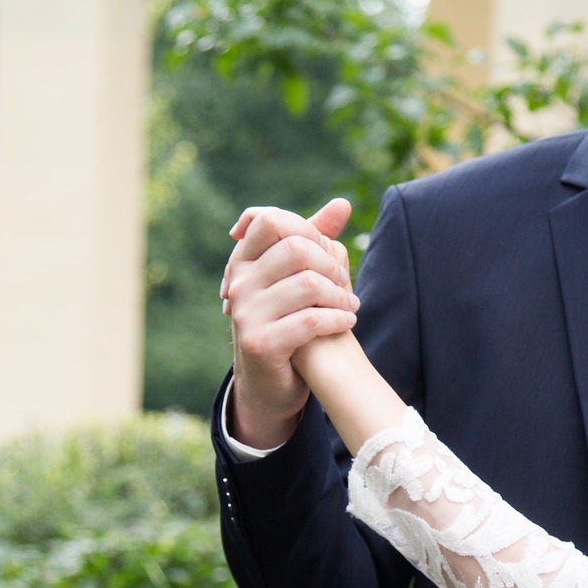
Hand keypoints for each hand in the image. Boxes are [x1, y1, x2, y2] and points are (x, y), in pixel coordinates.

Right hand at [220, 200, 355, 449]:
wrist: (269, 384)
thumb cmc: (286, 322)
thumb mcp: (296, 278)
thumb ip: (315, 239)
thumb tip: (343, 203)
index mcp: (242, 262)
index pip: (269, 220)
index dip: (305, 229)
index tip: (323, 251)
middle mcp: (237, 284)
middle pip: (295, 249)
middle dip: (330, 265)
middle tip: (344, 283)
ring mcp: (245, 314)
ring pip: (308, 284)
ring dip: (340, 296)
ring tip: (350, 306)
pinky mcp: (260, 344)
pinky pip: (311, 319)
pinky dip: (337, 319)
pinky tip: (346, 322)